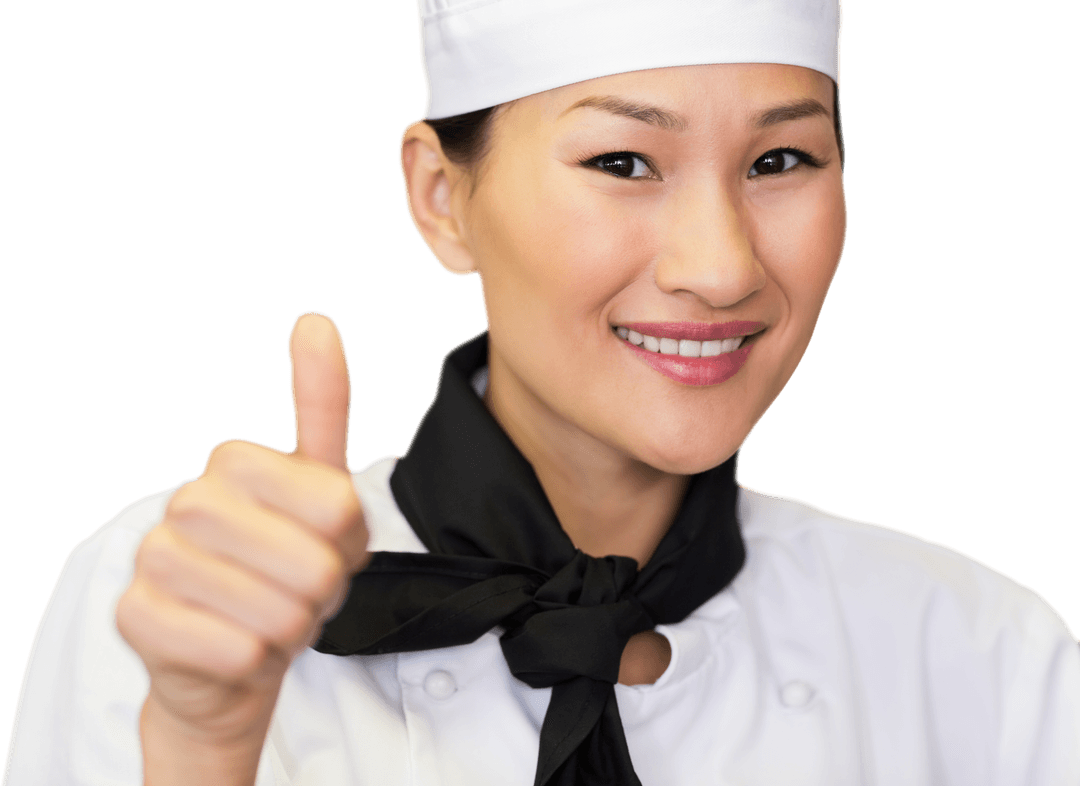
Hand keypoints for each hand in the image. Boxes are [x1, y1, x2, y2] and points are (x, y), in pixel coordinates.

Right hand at [116, 312, 368, 761]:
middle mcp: (186, 500)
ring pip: (280, 614)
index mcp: (235, 461)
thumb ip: (322, 405)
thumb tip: (316, 320)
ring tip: (268, 616)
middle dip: (321, 593)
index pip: (339, 509)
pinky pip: (237, 652)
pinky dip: (256, 662)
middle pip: (314, 565)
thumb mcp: (321, 489)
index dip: (347, 545)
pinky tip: (236, 647)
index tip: (322, 547)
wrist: (231, 652)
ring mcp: (154, 559)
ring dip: (292, 629)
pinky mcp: (136, 619)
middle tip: (295, 591)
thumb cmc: (284, 564)